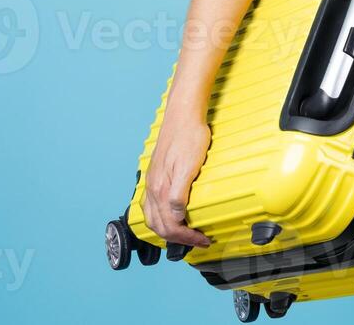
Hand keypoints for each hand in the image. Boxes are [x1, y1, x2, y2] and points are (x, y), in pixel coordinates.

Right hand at [142, 109, 212, 248]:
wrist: (183, 114)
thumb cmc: (190, 136)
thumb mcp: (190, 166)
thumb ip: (179, 194)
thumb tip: (176, 216)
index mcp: (161, 189)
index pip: (171, 226)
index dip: (188, 237)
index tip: (203, 239)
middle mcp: (152, 188)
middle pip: (159, 226)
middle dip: (178, 238)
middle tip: (198, 240)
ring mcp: (151, 182)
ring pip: (151, 218)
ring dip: (167, 231)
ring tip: (183, 234)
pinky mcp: (154, 175)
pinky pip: (150, 205)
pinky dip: (159, 218)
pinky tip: (168, 215)